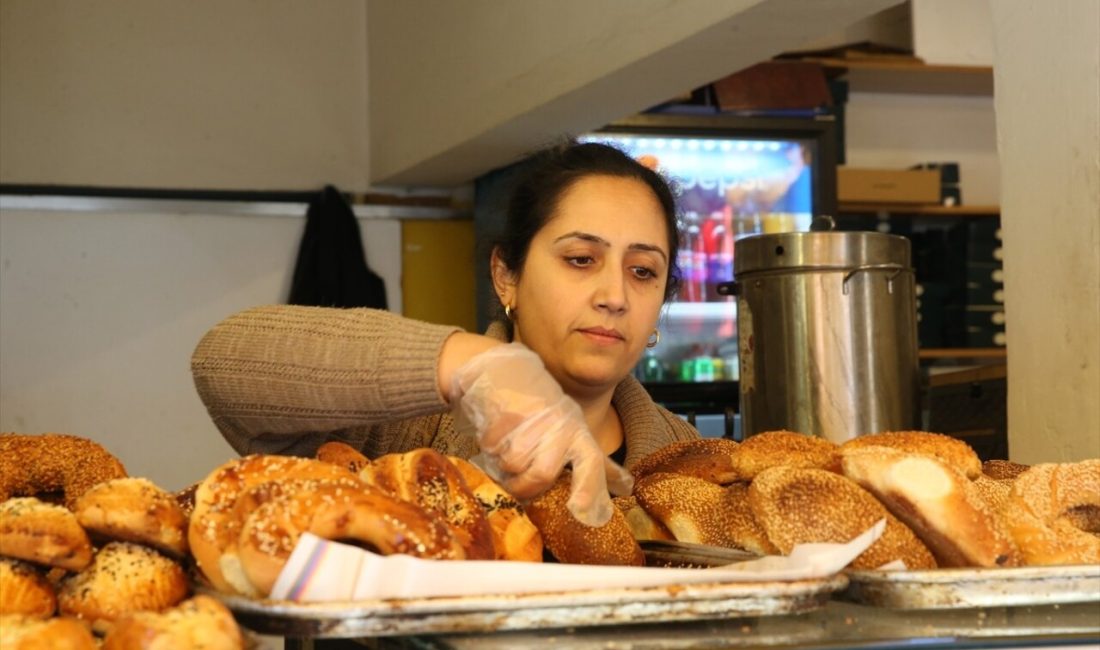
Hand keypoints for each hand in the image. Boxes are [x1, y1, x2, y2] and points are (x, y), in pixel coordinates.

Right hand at [448, 343, 632, 526]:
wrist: (506, 369)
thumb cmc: (542, 408)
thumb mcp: (574, 430)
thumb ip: (595, 463)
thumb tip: (627, 487)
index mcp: (578, 433)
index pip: (591, 462)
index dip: (588, 488)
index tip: (580, 509)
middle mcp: (560, 426)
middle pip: (542, 474)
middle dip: (523, 486)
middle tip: (514, 482)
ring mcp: (533, 418)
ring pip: (512, 464)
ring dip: (501, 464)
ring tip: (504, 448)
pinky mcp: (505, 412)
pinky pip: (492, 447)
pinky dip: (488, 447)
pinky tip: (493, 433)